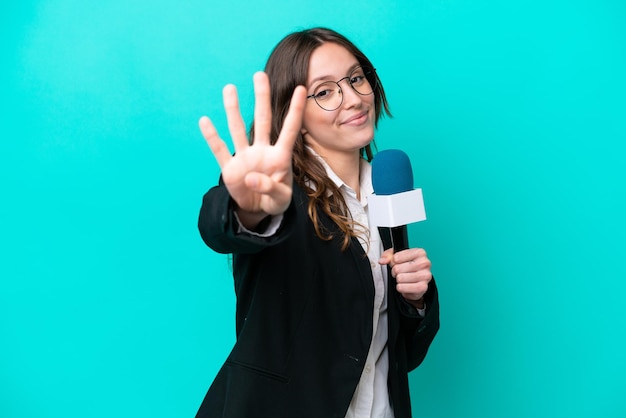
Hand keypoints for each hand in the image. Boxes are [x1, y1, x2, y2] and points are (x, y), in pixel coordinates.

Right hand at [199, 72, 306, 227]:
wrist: (258, 210)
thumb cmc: (276, 200)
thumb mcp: (280, 199)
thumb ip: (270, 188)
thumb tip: (250, 178)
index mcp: (280, 157)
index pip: (289, 129)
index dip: (295, 110)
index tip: (300, 89)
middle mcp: (262, 151)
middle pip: (262, 120)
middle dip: (261, 98)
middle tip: (259, 75)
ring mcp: (245, 158)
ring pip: (238, 129)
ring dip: (233, 109)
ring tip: (230, 88)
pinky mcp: (230, 168)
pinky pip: (220, 150)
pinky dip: (212, 137)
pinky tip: (205, 121)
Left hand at [380, 248, 432, 307]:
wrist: (417, 281)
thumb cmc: (408, 266)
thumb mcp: (398, 257)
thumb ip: (388, 255)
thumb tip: (383, 260)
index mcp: (419, 252)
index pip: (396, 257)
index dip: (393, 262)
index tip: (397, 263)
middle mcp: (424, 263)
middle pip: (398, 268)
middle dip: (395, 272)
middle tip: (400, 272)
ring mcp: (425, 275)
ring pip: (400, 278)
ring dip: (398, 280)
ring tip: (403, 278)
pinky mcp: (423, 287)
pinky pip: (404, 287)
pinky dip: (401, 287)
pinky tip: (403, 285)